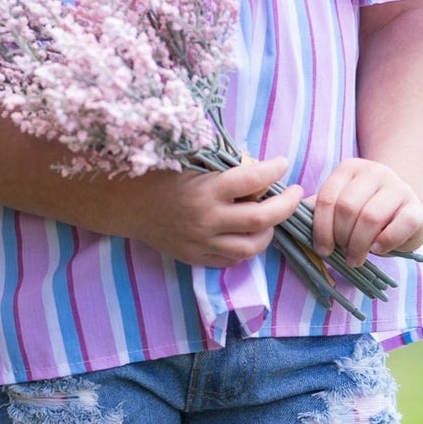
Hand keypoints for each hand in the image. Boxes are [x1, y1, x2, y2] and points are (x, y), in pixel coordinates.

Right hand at [126, 155, 304, 269]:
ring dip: (268, 232)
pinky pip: (230, 261)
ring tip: (272, 219)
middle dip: (285, 205)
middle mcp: (206, 218)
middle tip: (295, 193)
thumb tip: (260, 166)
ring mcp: (201, 242)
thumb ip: (224, 167)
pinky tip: (249, 235)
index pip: (252, 179)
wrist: (127, 204)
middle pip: (261, 218)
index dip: (273, 169)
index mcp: (206, 189)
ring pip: (250, 247)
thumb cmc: (160, 176)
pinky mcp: (195, 257)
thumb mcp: (191, 162)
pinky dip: (246, 249)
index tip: (282, 163)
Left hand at [310, 158, 422, 267]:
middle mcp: (375, 172)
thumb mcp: (340, 206)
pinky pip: (400, 225)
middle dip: (341, 238)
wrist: (403, 211)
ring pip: (370, 217)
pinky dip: (385, 242)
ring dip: (359, 244)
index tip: (322, 249)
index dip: (321, 229)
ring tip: (355, 258)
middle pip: (347, 208)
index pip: (327, 198)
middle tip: (343, 254)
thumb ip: (319, 210)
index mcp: (349, 169)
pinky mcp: (417, 208)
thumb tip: (290, 221)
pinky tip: (378, 249)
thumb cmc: (364, 212)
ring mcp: (398, 188)